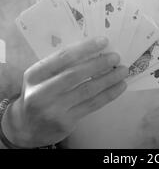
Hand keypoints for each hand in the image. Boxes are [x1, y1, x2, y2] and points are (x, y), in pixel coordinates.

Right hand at [1, 37, 127, 147]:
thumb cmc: (39, 92)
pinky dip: (109, 94)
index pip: (63, 57)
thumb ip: (60, 64)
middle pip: (75, 74)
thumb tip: (94, 49)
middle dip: (99, 63)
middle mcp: (41, 93)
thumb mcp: (41, 76)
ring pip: (87, 90)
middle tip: (116, 56)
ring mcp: (53, 109)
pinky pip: (92, 105)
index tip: (103, 41)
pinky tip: (119, 86)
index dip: (85, 48)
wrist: (26, 126)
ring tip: (123, 70)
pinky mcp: (66, 122)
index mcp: (35, 75)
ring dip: (109, 79)